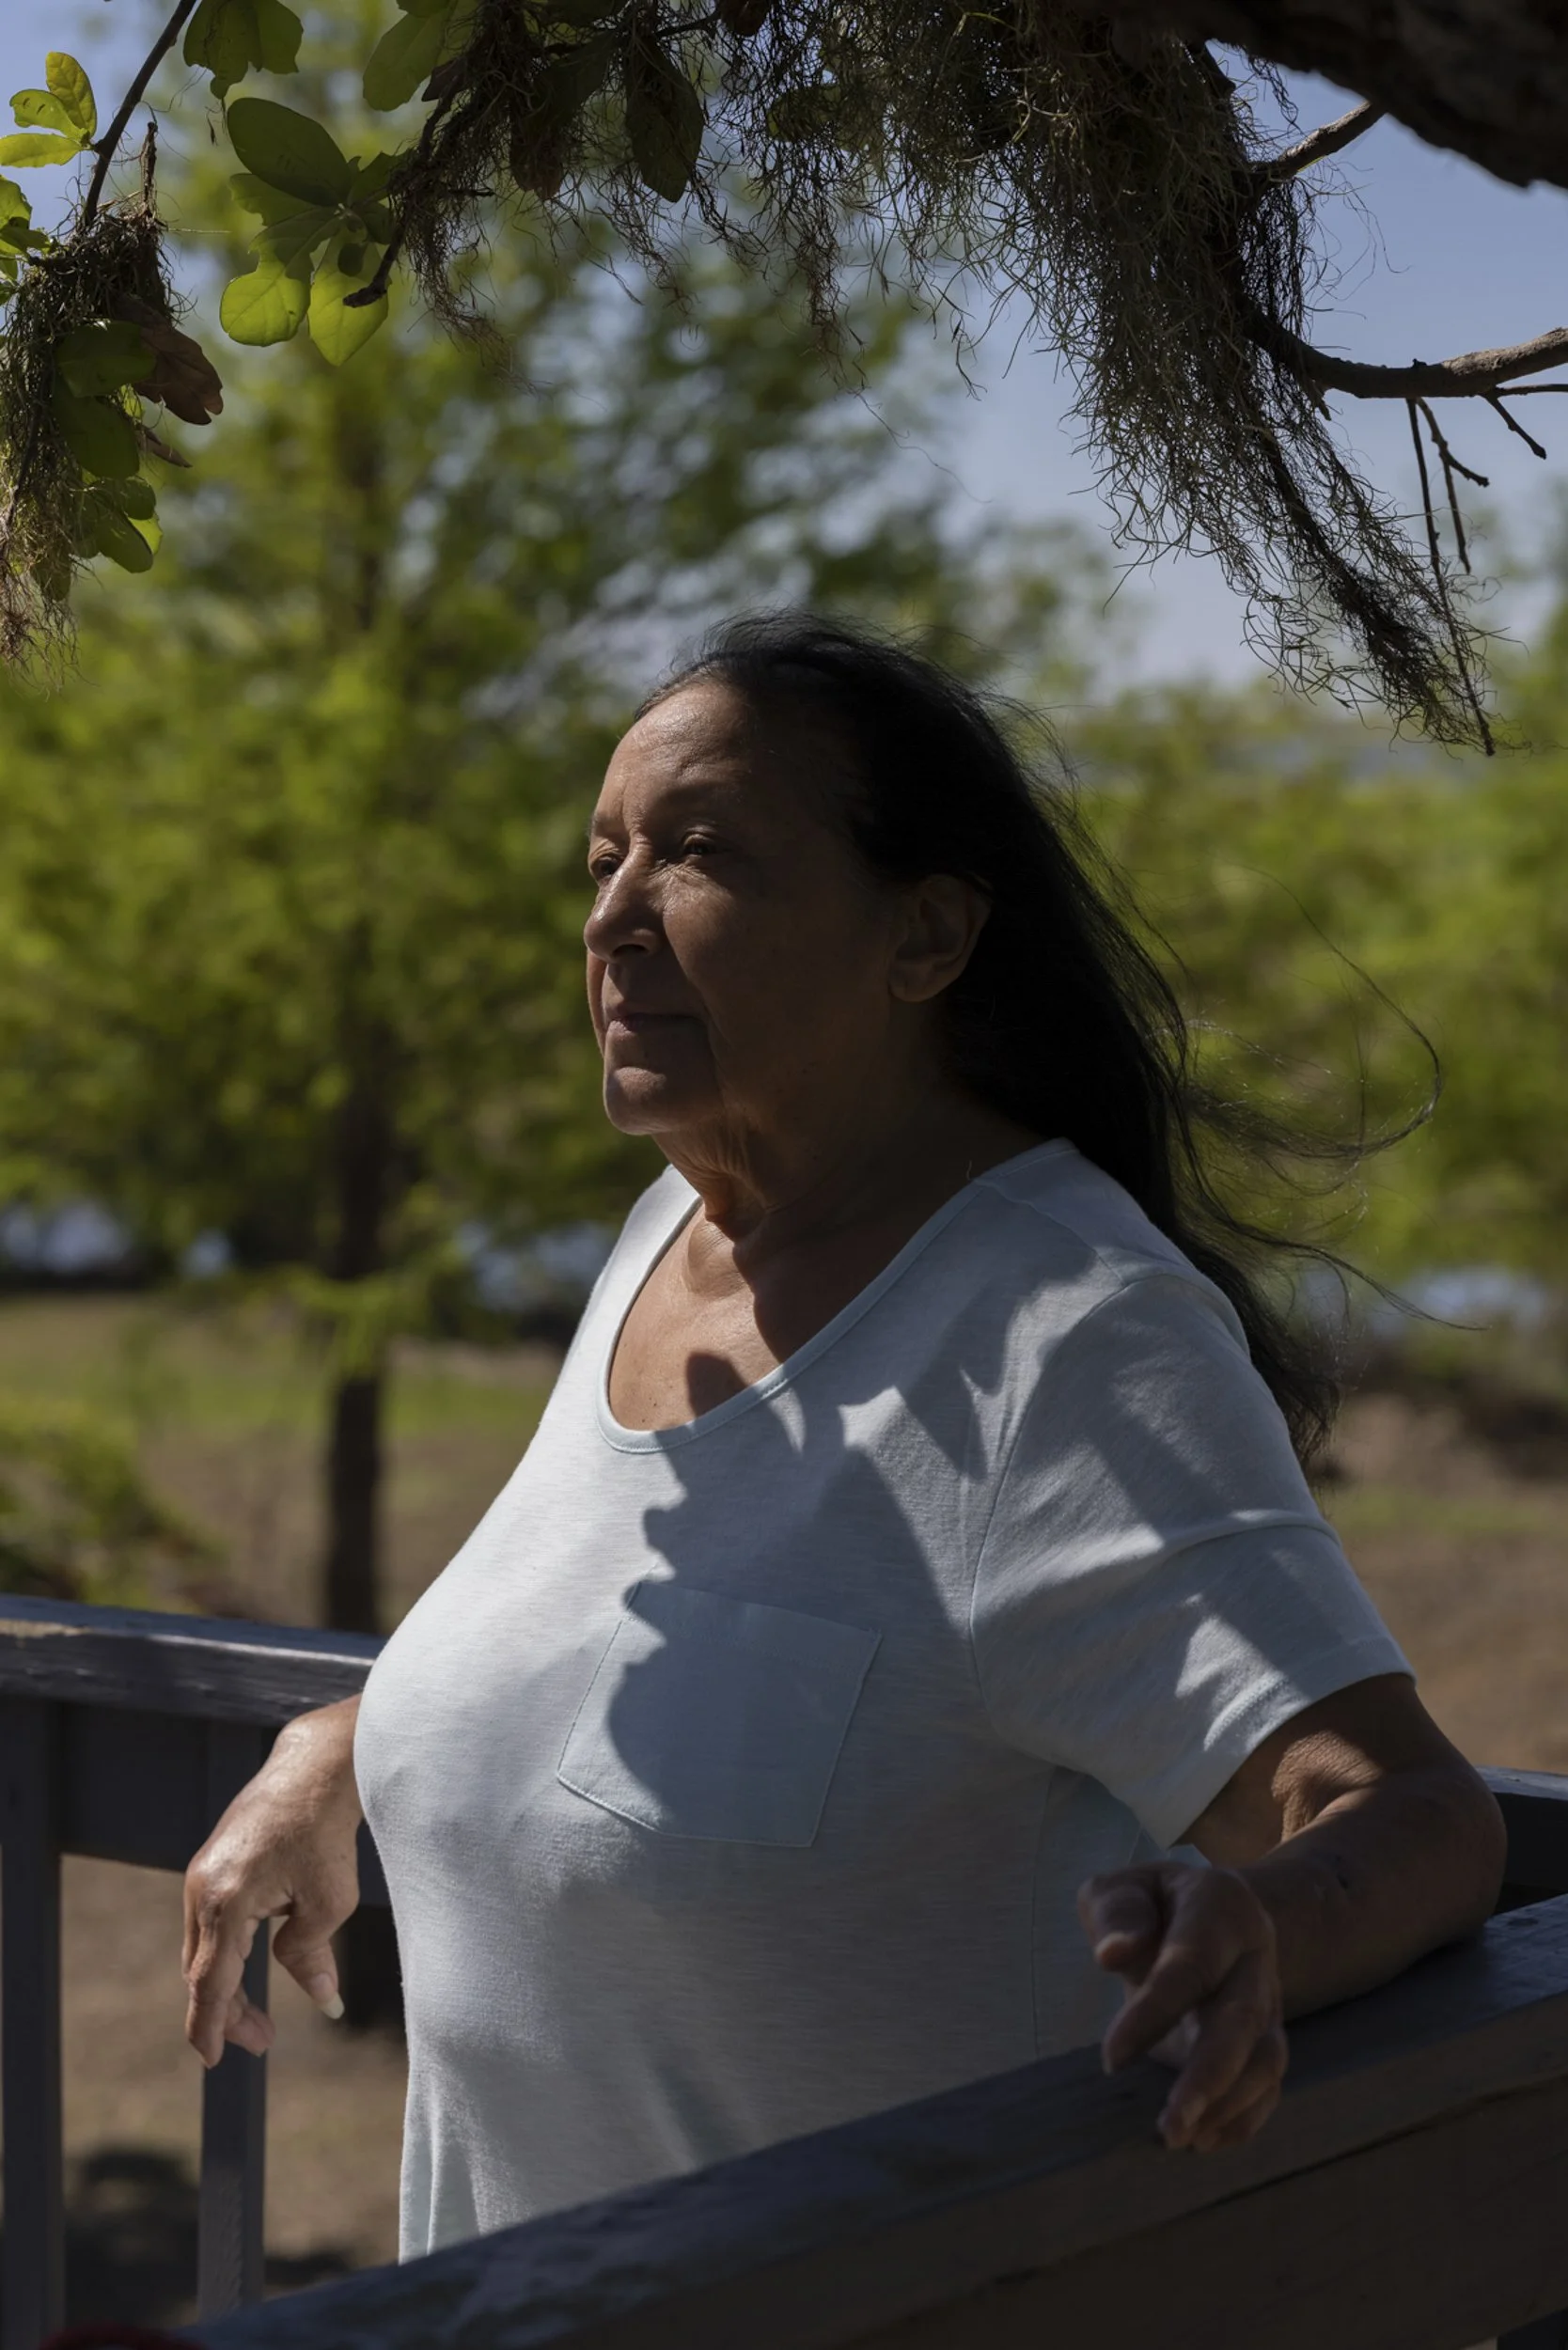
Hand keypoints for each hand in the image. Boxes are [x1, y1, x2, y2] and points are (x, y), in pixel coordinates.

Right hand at [183, 1697, 363, 2067]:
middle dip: (228, 2013)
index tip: (215, 2060)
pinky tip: (252, 1967)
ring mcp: (202, 1874)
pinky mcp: (212, 1864)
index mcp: (227, 1902)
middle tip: (263, 2042)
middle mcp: (203, 1889)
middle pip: (203, 1972)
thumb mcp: (330, 1901)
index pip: (211, 1983)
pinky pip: (211, 1925)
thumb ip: (312, 1955)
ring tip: (260, 2020)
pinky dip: (226, 1955)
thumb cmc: (326, 1831)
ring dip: (226, 1985)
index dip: (212, 2026)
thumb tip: (322, 2000)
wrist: (313, 1767)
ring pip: (204, 1949)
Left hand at [1077, 1862, 1286, 2152]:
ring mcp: (1268, 1999)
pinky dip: (1243, 2118)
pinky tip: (1204, 2140)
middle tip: (1168, 2127)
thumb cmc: (1147, 1906)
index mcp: (1221, 1907)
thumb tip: (1112, 1954)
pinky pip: (1269, 2084)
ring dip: (1227, 2106)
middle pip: (1242, 2021)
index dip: (1154, 2014)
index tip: (1112, 2060)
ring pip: (1265, 2059)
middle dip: (1208, 2078)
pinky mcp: (1267, 2037)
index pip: (1192, 1965)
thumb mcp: (1121, 1889)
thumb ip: (1117, 1914)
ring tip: (1178, 2138)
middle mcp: (1255, 1955)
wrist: (1199, 1911)